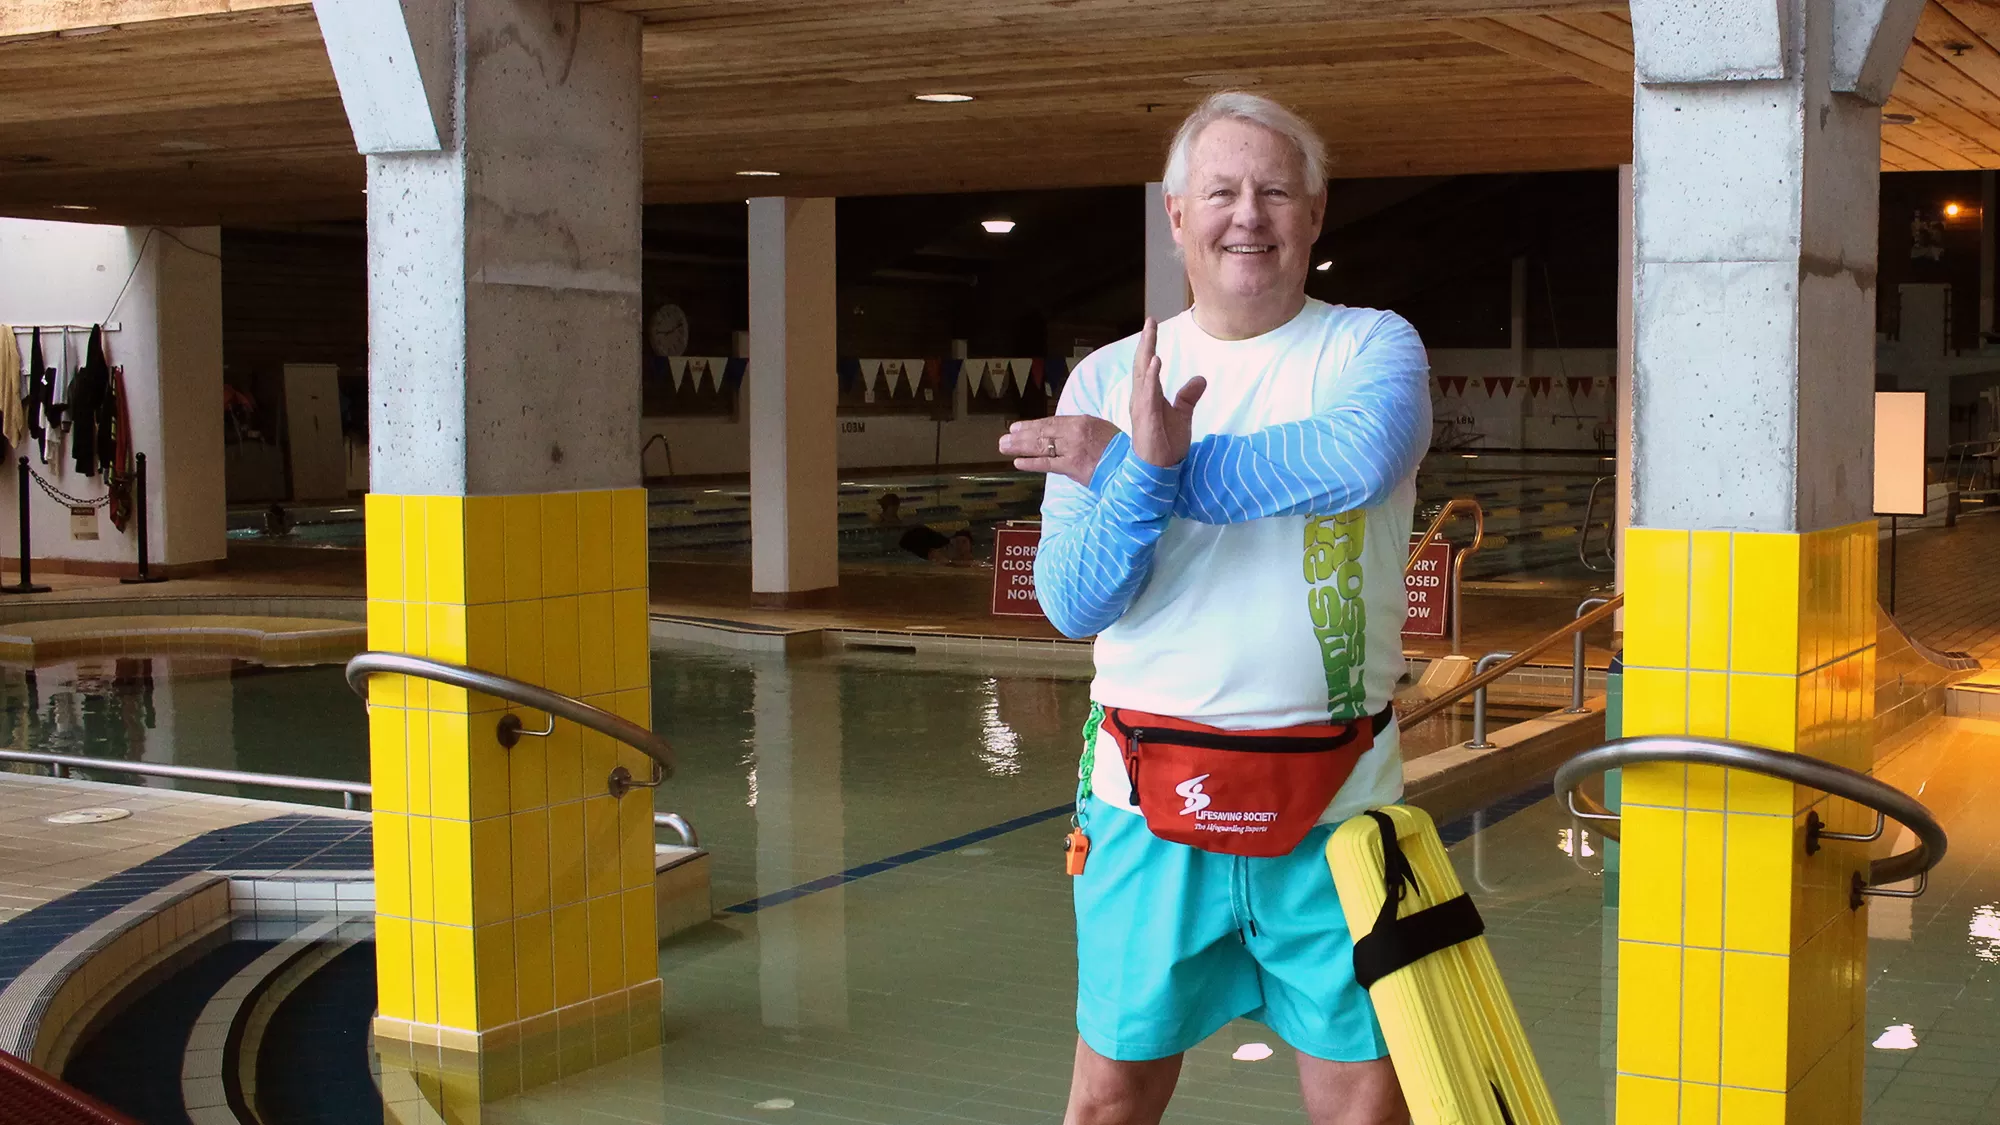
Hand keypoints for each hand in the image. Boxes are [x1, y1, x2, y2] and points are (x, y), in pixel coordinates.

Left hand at [999, 413, 1120, 485]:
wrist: (1132, 466)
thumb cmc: (1118, 448)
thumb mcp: (1099, 429)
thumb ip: (1079, 429)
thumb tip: (1060, 433)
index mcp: (1082, 421)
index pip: (1051, 423)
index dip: (1032, 425)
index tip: (1017, 427)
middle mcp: (1074, 433)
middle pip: (1042, 433)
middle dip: (1020, 436)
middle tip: (1004, 438)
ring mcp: (1072, 450)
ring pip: (1041, 446)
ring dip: (1020, 447)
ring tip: (1004, 447)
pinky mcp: (1073, 467)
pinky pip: (1047, 464)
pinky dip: (1031, 463)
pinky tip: (1018, 462)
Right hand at [1128, 317, 1204, 467]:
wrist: (1159, 470)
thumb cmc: (1166, 444)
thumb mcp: (1182, 415)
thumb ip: (1188, 396)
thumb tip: (1200, 378)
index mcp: (1148, 396)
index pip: (1147, 366)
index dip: (1149, 345)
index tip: (1152, 325)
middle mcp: (1140, 399)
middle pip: (1142, 365)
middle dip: (1146, 342)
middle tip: (1150, 321)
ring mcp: (1141, 408)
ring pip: (1142, 376)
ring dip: (1147, 354)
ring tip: (1150, 335)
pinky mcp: (1146, 419)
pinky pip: (1148, 394)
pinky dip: (1151, 377)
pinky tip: (1155, 362)